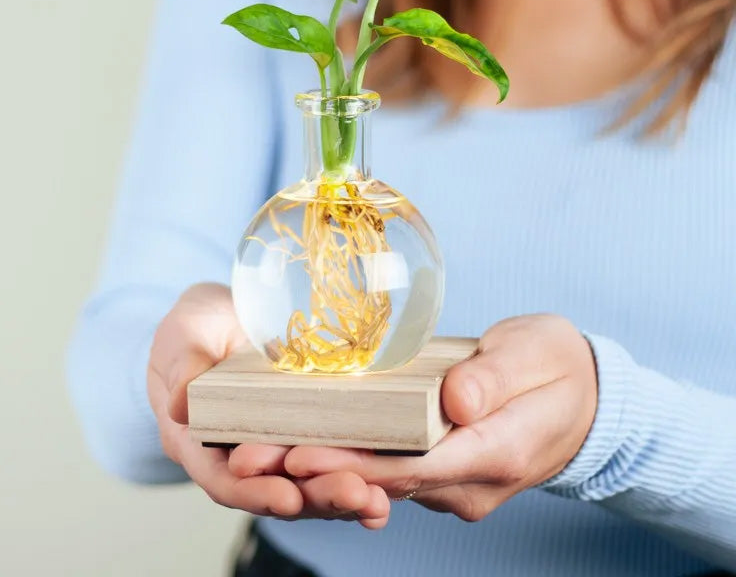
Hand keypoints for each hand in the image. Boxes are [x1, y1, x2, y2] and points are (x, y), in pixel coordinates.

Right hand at [147, 283, 389, 527]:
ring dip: (346, 493)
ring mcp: (279, 444)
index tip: (289, 498)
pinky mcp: (310, 428)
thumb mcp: (185, 335)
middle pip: (279, 488)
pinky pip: (335, 455)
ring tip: (378, 501)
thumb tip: (179, 405)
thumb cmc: (198, 326)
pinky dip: (361, 472)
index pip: (227, 480)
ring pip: (310, 481)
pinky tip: (389, 485)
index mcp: (201, 442)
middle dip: (318, 497)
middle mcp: (242, 454)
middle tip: (357, 496)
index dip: (256, 493)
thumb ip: (183, 365)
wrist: (226, 314)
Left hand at [283, 314, 597, 521]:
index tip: (299, 456)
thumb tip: (452, 402)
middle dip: (317, 470)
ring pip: (381, 481)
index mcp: (495, 452)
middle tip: (251, 457)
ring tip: (259, 452)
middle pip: (383, 481)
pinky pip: (390, 471)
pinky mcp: (445, 472)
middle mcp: (470, 482)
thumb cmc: (558, 366)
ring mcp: (457, 483)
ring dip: (323, 468)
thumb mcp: (535, 353)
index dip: (353, 465)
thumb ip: (494, 378)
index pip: (412, 467)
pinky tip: (304, 445)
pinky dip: (348, 460)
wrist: (586, 399)